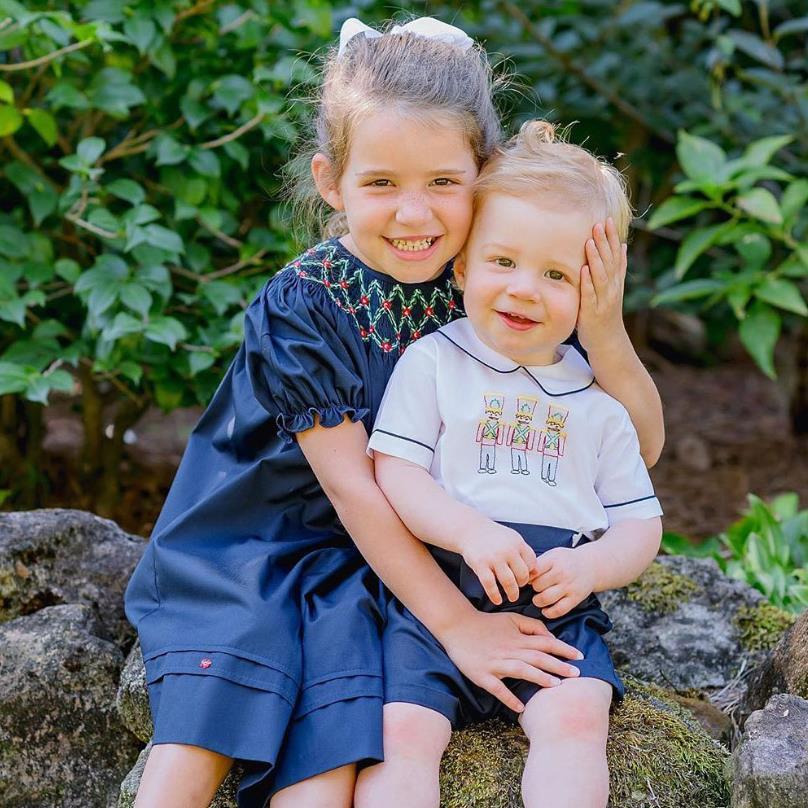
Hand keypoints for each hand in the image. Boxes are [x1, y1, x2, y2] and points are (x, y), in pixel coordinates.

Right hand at [440, 610, 582, 711]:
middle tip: (577, 674)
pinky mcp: (482, 675)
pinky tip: (521, 707)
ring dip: (539, 678)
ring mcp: (496, 663)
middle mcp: (509, 650)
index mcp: (517, 638)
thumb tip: (551, 637)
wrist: (458, 627)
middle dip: (558, 665)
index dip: (563, 649)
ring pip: (521, 670)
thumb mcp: (511, 618)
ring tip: (556, 686)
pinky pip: (497, 688)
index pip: (545, 643)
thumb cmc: (487, 624)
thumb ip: (532, 626)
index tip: (580, 656)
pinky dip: (508, 698)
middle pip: (537, 657)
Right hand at [462, 522, 538, 604]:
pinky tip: (497, 600)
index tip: (526, 578)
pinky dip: (495, 595)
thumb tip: (536, 572)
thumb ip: (523, 553)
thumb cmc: (494, 537)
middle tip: (519, 588)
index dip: (530, 573)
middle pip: (522, 574)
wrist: (470, 529)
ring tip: (512, 597)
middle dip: (522, 584)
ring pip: (508, 581)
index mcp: (517, 542)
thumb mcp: (512, 538)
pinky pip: (490, 585)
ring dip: (512, 593)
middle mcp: (507, 550)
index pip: (532, 563)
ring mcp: (493, 557)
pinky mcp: (480, 564)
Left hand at [531, 546, 595, 618]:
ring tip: (538, 599)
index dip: (527, 577)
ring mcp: (570, 586)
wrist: (591, 566)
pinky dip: (549, 612)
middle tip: (535, 588)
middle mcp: (562, 573)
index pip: (534, 571)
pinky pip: (558, 610)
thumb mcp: (552, 555)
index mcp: (554, 559)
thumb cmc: (566, 560)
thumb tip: (522, 576)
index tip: (527, 579)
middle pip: (538, 585)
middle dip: (533, 588)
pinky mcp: (575, 598)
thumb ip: (538, 563)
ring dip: (538, 601)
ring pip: (546, 598)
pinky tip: (545, 609)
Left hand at [576, 218, 627, 352]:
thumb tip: (622, 246)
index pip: (615, 255)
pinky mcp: (592, 313)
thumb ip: (614, 270)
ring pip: (601, 276)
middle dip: (605, 242)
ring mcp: (603, 301)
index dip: (612, 238)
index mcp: (616, 282)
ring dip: (596, 258)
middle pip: (609, 262)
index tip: (607, 219)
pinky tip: (584, 270)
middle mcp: (612, 289)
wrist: (608, 343)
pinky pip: (590, 296)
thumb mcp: (611, 290)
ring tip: (591, 241)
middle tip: (599, 222)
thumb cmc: (604, 315)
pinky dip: (588, 283)